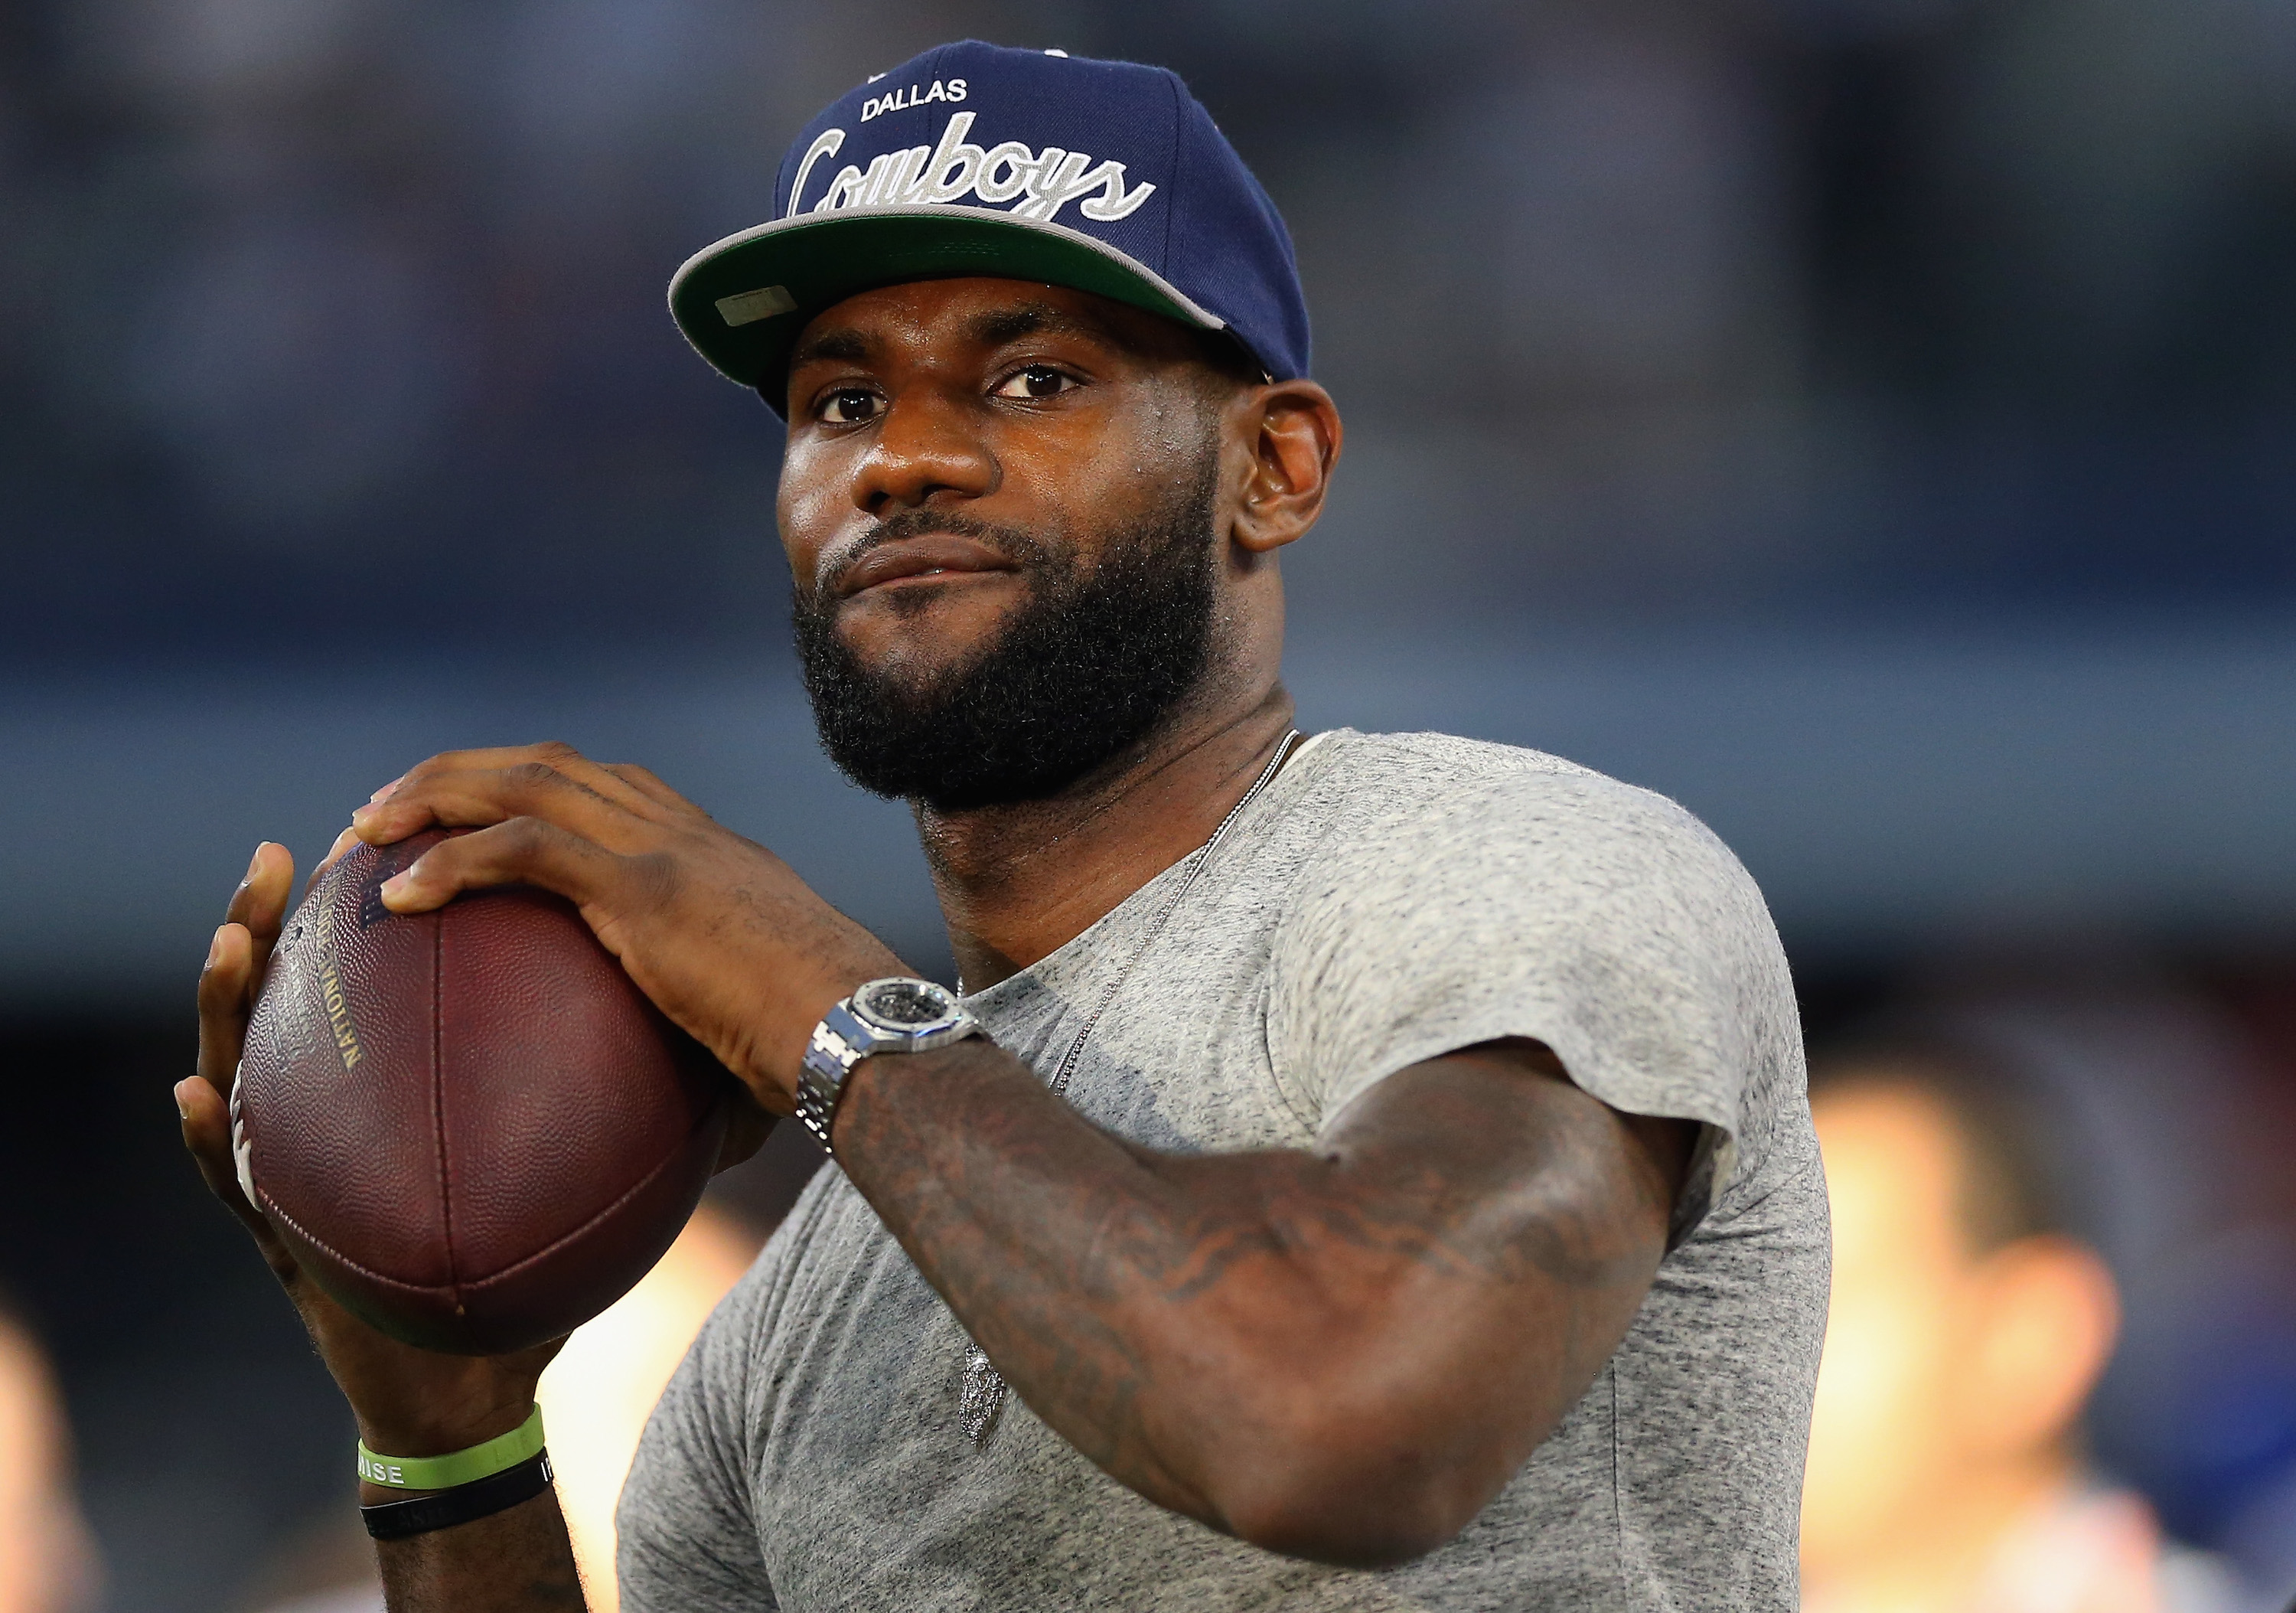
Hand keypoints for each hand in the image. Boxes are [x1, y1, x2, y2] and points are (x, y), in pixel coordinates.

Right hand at [183, 841, 558, 1462]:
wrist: (475, 1377)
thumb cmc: (524, 1261)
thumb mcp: (577, 1164)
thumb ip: (610, 1097)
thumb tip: (705, 1039)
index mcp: (397, 1077)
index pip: (377, 976)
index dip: (374, 906)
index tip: (385, 834)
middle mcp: (332, 1105)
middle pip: (294, 995)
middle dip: (277, 917)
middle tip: (280, 856)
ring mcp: (298, 1163)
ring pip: (247, 1064)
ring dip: (229, 998)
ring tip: (232, 939)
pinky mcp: (277, 1233)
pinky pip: (235, 1177)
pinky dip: (214, 1135)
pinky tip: (197, 1092)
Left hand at [349, 743, 906, 1112]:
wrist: (866, 1028)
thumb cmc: (829, 1053)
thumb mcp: (756, 1030)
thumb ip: (704, 1056)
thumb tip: (682, 1152)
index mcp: (709, 852)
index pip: (602, 784)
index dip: (523, 784)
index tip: (462, 809)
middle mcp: (683, 830)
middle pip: (548, 763)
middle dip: (456, 772)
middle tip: (383, 812)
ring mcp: (665, 849)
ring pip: (525, 784)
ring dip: (434, 796)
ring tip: (365, 833)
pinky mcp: (647, 887)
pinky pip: (526, 851)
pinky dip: (455, 861)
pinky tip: (401, 895)